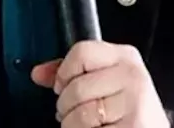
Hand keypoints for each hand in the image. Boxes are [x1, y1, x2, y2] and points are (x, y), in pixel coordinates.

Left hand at [31, 40, 169, 127]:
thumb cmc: (127, 110)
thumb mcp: (105, 82)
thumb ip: (72, 73)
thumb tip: (38, 73)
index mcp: (126, 57)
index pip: (81, 52)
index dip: (64, 73)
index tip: (63, 85)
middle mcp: (133, 76)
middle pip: (75, 87)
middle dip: (67, 107)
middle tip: (78, 113)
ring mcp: (135, 103)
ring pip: (78, 115)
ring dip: (73, 126)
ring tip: (90, 125)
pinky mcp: (133, 127)